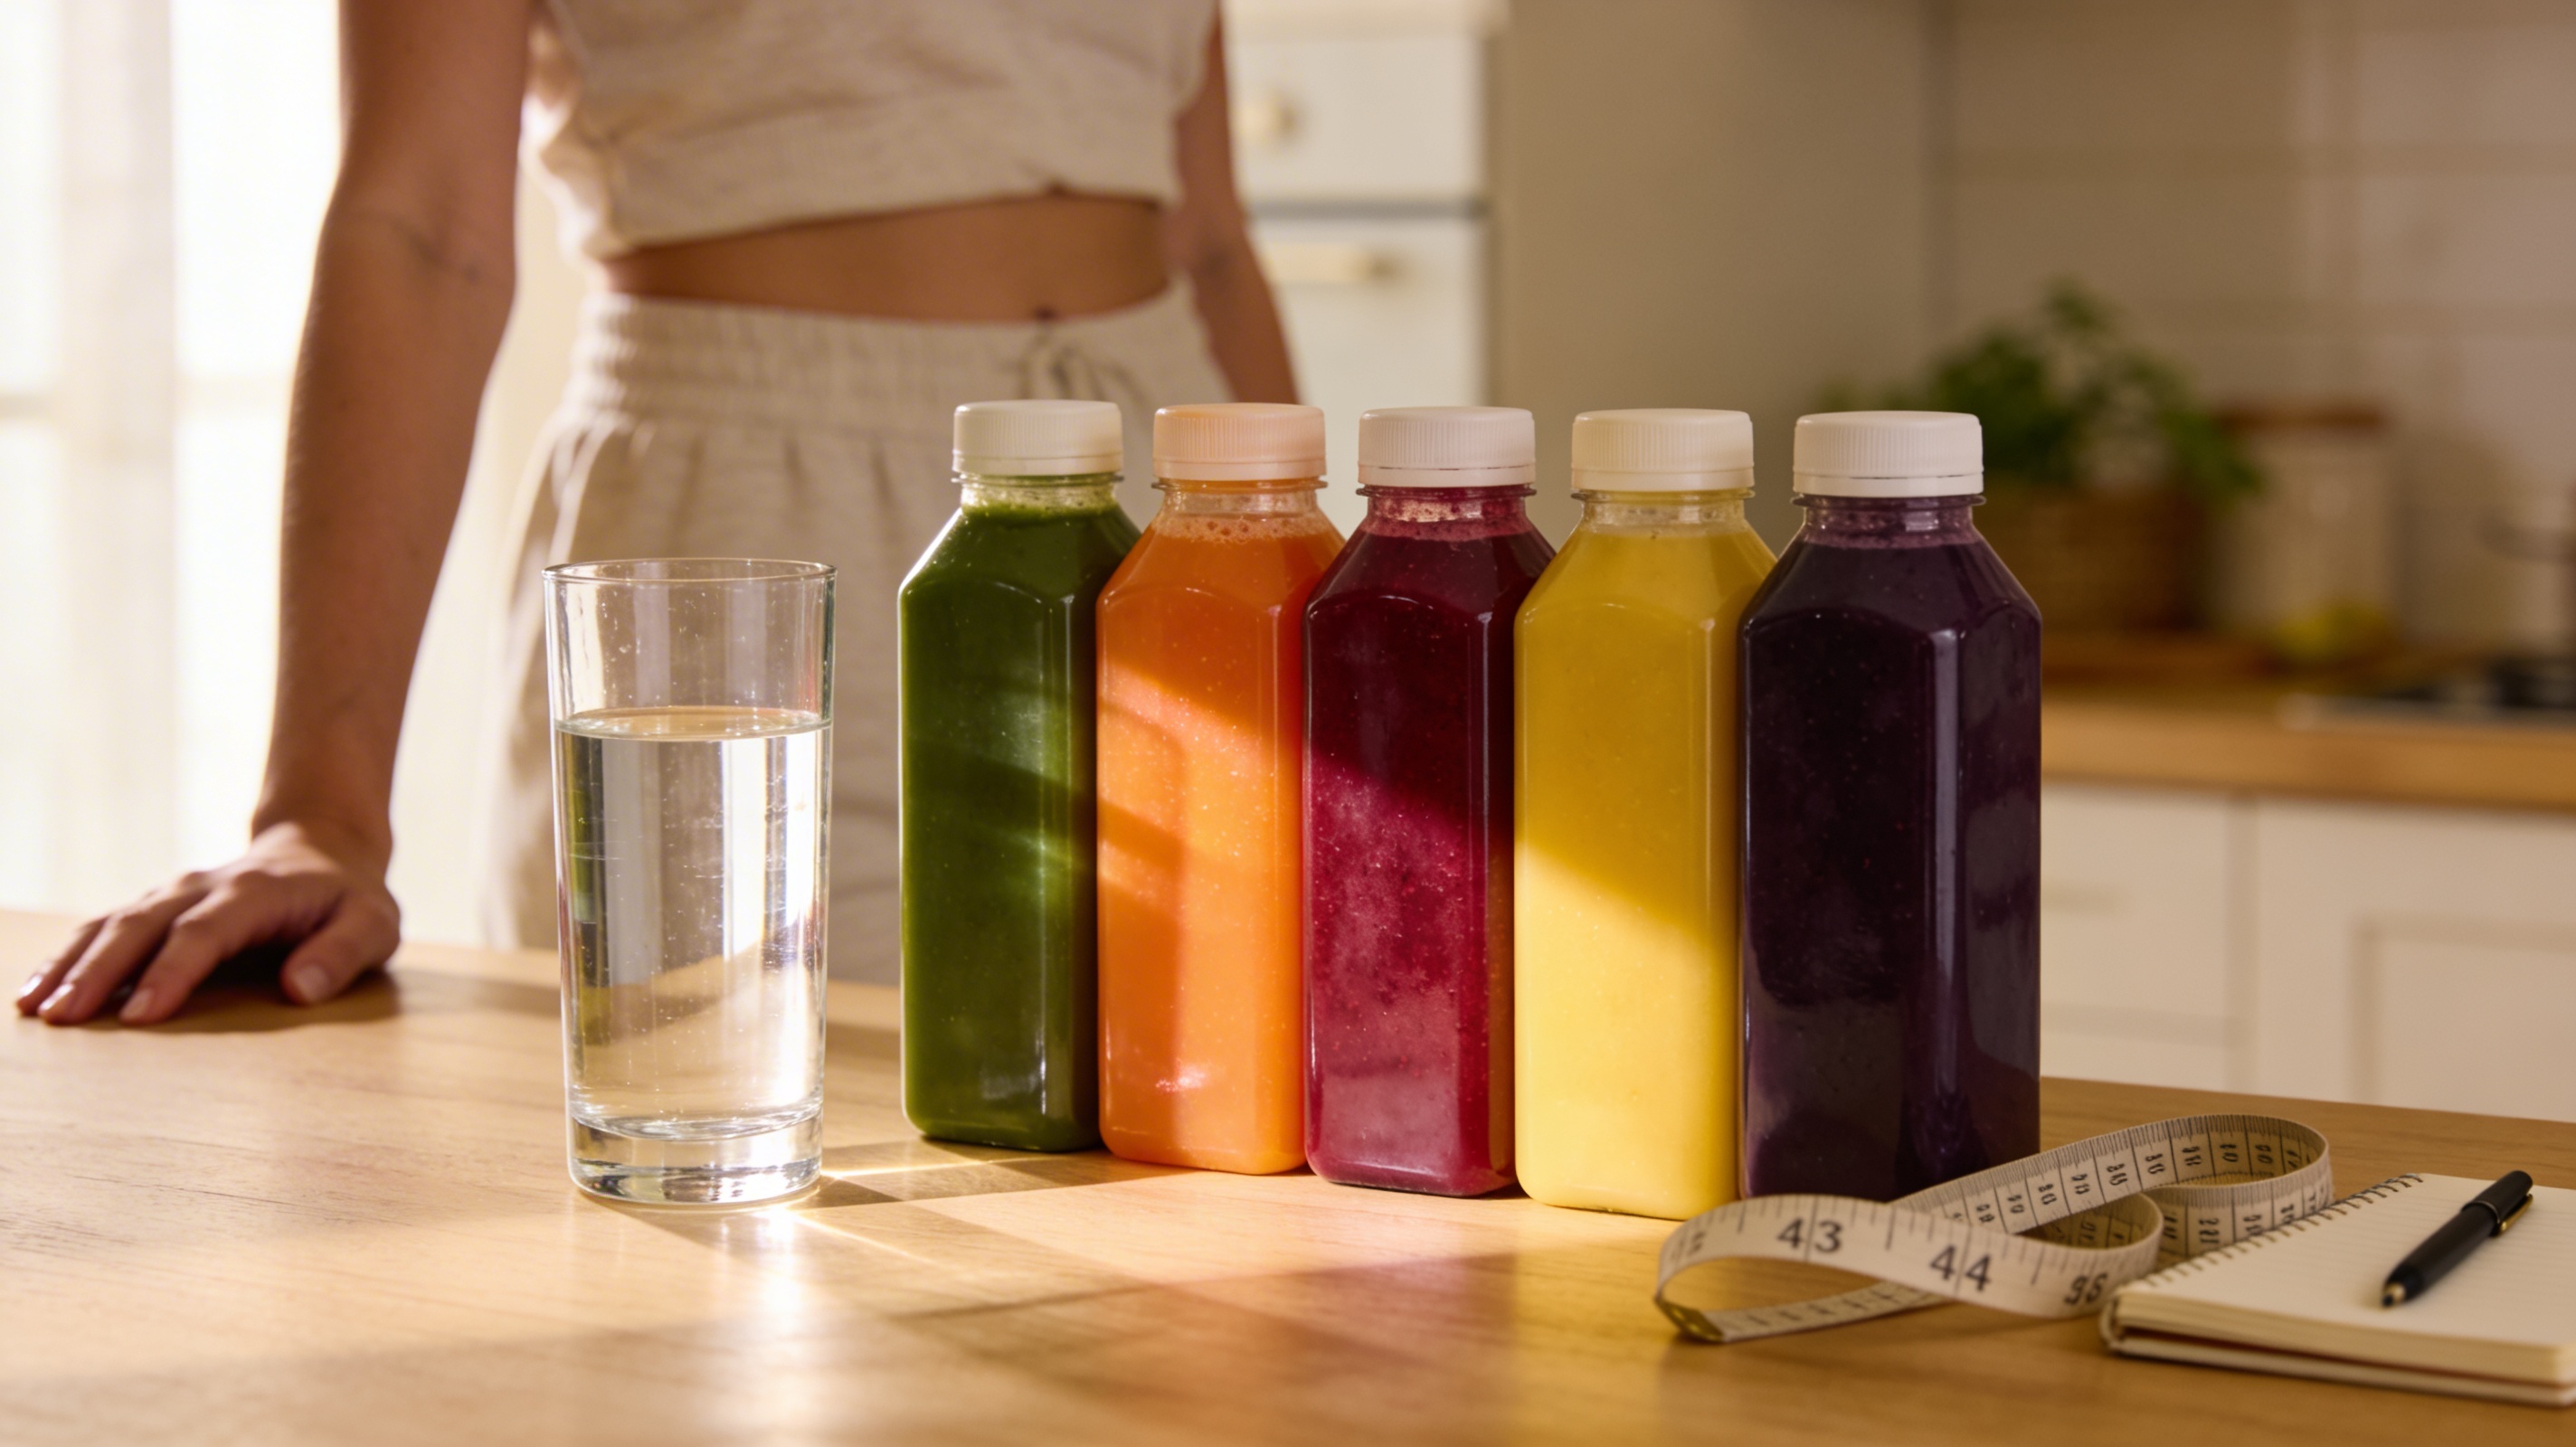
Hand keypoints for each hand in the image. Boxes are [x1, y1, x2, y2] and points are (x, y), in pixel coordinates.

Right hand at [15, 820, 401, 1025]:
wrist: (323, 850)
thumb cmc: (350, 900)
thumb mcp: (374, 924)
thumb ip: (342, 953)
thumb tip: (300, 988)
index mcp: (254, 893)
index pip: (204, 934)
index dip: (171, 973)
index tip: (140, 1017)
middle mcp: (203, 888)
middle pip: (141, 927)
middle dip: (98, 972)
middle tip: (62, 1019)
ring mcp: (173, 894)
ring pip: (111, 924)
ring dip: (70, 963)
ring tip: (33, 1008)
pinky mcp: (156, 906)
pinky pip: (104, 927)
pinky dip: (69, 956)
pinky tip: (38, 990)